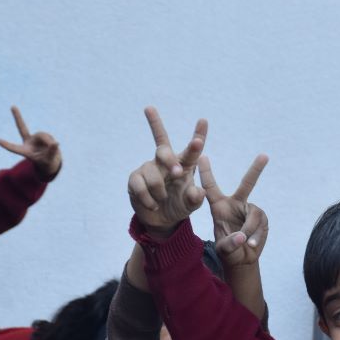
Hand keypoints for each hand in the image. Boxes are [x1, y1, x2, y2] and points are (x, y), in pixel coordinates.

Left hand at [0, 106, 61, 180]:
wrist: (50, 160)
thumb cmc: (46, 162)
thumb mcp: (48, 160)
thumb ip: (51, 152)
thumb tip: (56, 143)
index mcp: (25, 151)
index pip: (15, 148)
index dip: (7, 145)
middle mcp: (28, 142)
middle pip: (23, 129)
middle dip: (17, 116)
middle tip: (12, 106)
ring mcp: (34, 137)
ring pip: (42, 135)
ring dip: (48, 141)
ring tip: (52, 149)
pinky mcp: (41, 136)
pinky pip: (48, 136)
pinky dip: (51, 141)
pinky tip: (53, 146)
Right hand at [127, 107, 208, 236]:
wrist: (160, 219)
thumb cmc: (178, 205)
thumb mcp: (190, 205)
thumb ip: (195, 199)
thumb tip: (198, 192)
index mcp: (183, 164)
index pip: (191, 150)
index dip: (197, 134)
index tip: (203, 120)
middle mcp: (165, 162)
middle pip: (163, 150)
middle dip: (170, 160)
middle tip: (178, 172)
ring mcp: (148, 168)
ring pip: (153, 174)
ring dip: (160, 191)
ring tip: (162, 199)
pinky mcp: (135, 178)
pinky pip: (140, 186)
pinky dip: (148, 199)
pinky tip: (153, 204)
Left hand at [203, 154, 270, 266]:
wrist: (242, 259)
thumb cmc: (228, 251)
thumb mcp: (223, 249)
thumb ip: (230, 243)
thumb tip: (242, 237)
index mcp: (219, 207)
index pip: (211, 188)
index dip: (206, 172)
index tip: (202, 156)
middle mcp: (236, 204)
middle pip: (247, 184)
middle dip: (256, 169)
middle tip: (265, 156)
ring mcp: (250, 211)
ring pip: (253, 214)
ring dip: (250, 229)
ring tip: (246, 242)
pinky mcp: (261, 219)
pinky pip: (260, 223)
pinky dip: (256, 235)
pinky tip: (252, 244)